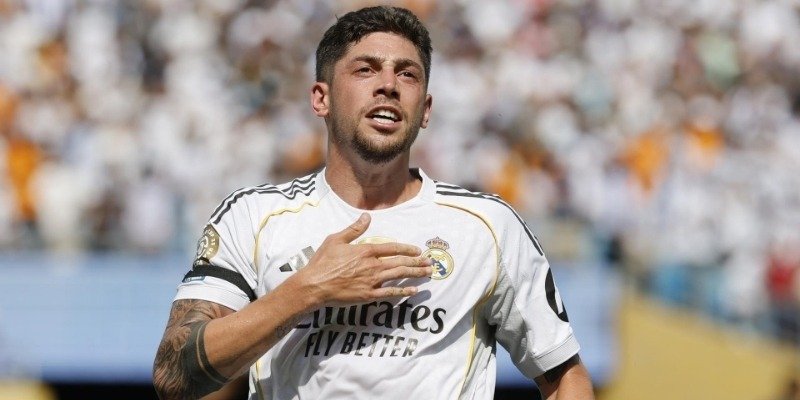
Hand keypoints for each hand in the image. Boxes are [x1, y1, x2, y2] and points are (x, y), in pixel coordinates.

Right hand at [292, 213, 432, 307]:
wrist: (314, 285)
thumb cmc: (322, 262)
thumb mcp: (336, 240)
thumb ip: (354, 229)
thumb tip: (367, 216)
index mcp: (365, 250)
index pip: (392, 248)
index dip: (406, 249)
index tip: (417, 250)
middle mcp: (372, 265)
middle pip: (400, 262)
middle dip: (417, 262)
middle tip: (429, 262)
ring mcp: (372, 281)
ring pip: (399, 276)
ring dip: (415, 273)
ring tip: (427, 273)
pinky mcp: (368, 295)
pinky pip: (390, 293)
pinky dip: (404, 291)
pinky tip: (414, 290)